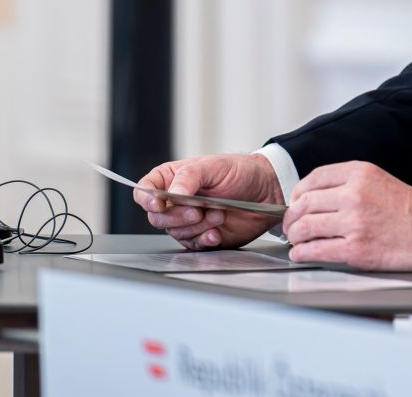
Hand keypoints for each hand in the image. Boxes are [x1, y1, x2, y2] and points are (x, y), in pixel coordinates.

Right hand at [136, 153, 282, 249]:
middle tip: (199, 211)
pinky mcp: (201, 236)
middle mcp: (176, 202)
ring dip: (197, 227)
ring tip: (219, 214)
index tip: (159, 204)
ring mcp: (187, 221)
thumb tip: (172, 195)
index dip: (147, 200)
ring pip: (175, 233)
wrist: (266, 191)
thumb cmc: (239, 171)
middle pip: (157, 217)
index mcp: (172, 179)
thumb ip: (190, 177)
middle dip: (178, 217)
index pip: (145, 191)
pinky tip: (217, 233)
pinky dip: (205, 240)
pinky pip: (193, 245)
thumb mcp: (214, 166)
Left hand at [283, 161, 411, 271]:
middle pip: (304, 203)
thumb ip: (348, 183)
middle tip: (291, 226)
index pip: (313, 179)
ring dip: (295, 236)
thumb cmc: (407, 209)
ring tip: (297, 240)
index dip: (298, 193)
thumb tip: (313, 198)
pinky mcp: (355, 248)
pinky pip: (315, 250)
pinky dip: (302, 253)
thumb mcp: (378, 180)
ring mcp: (354, 222)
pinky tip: (302, 253)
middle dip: (291, 217)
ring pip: (305, 227)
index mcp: (360, 173)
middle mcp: (354, 194)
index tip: (296, 203)